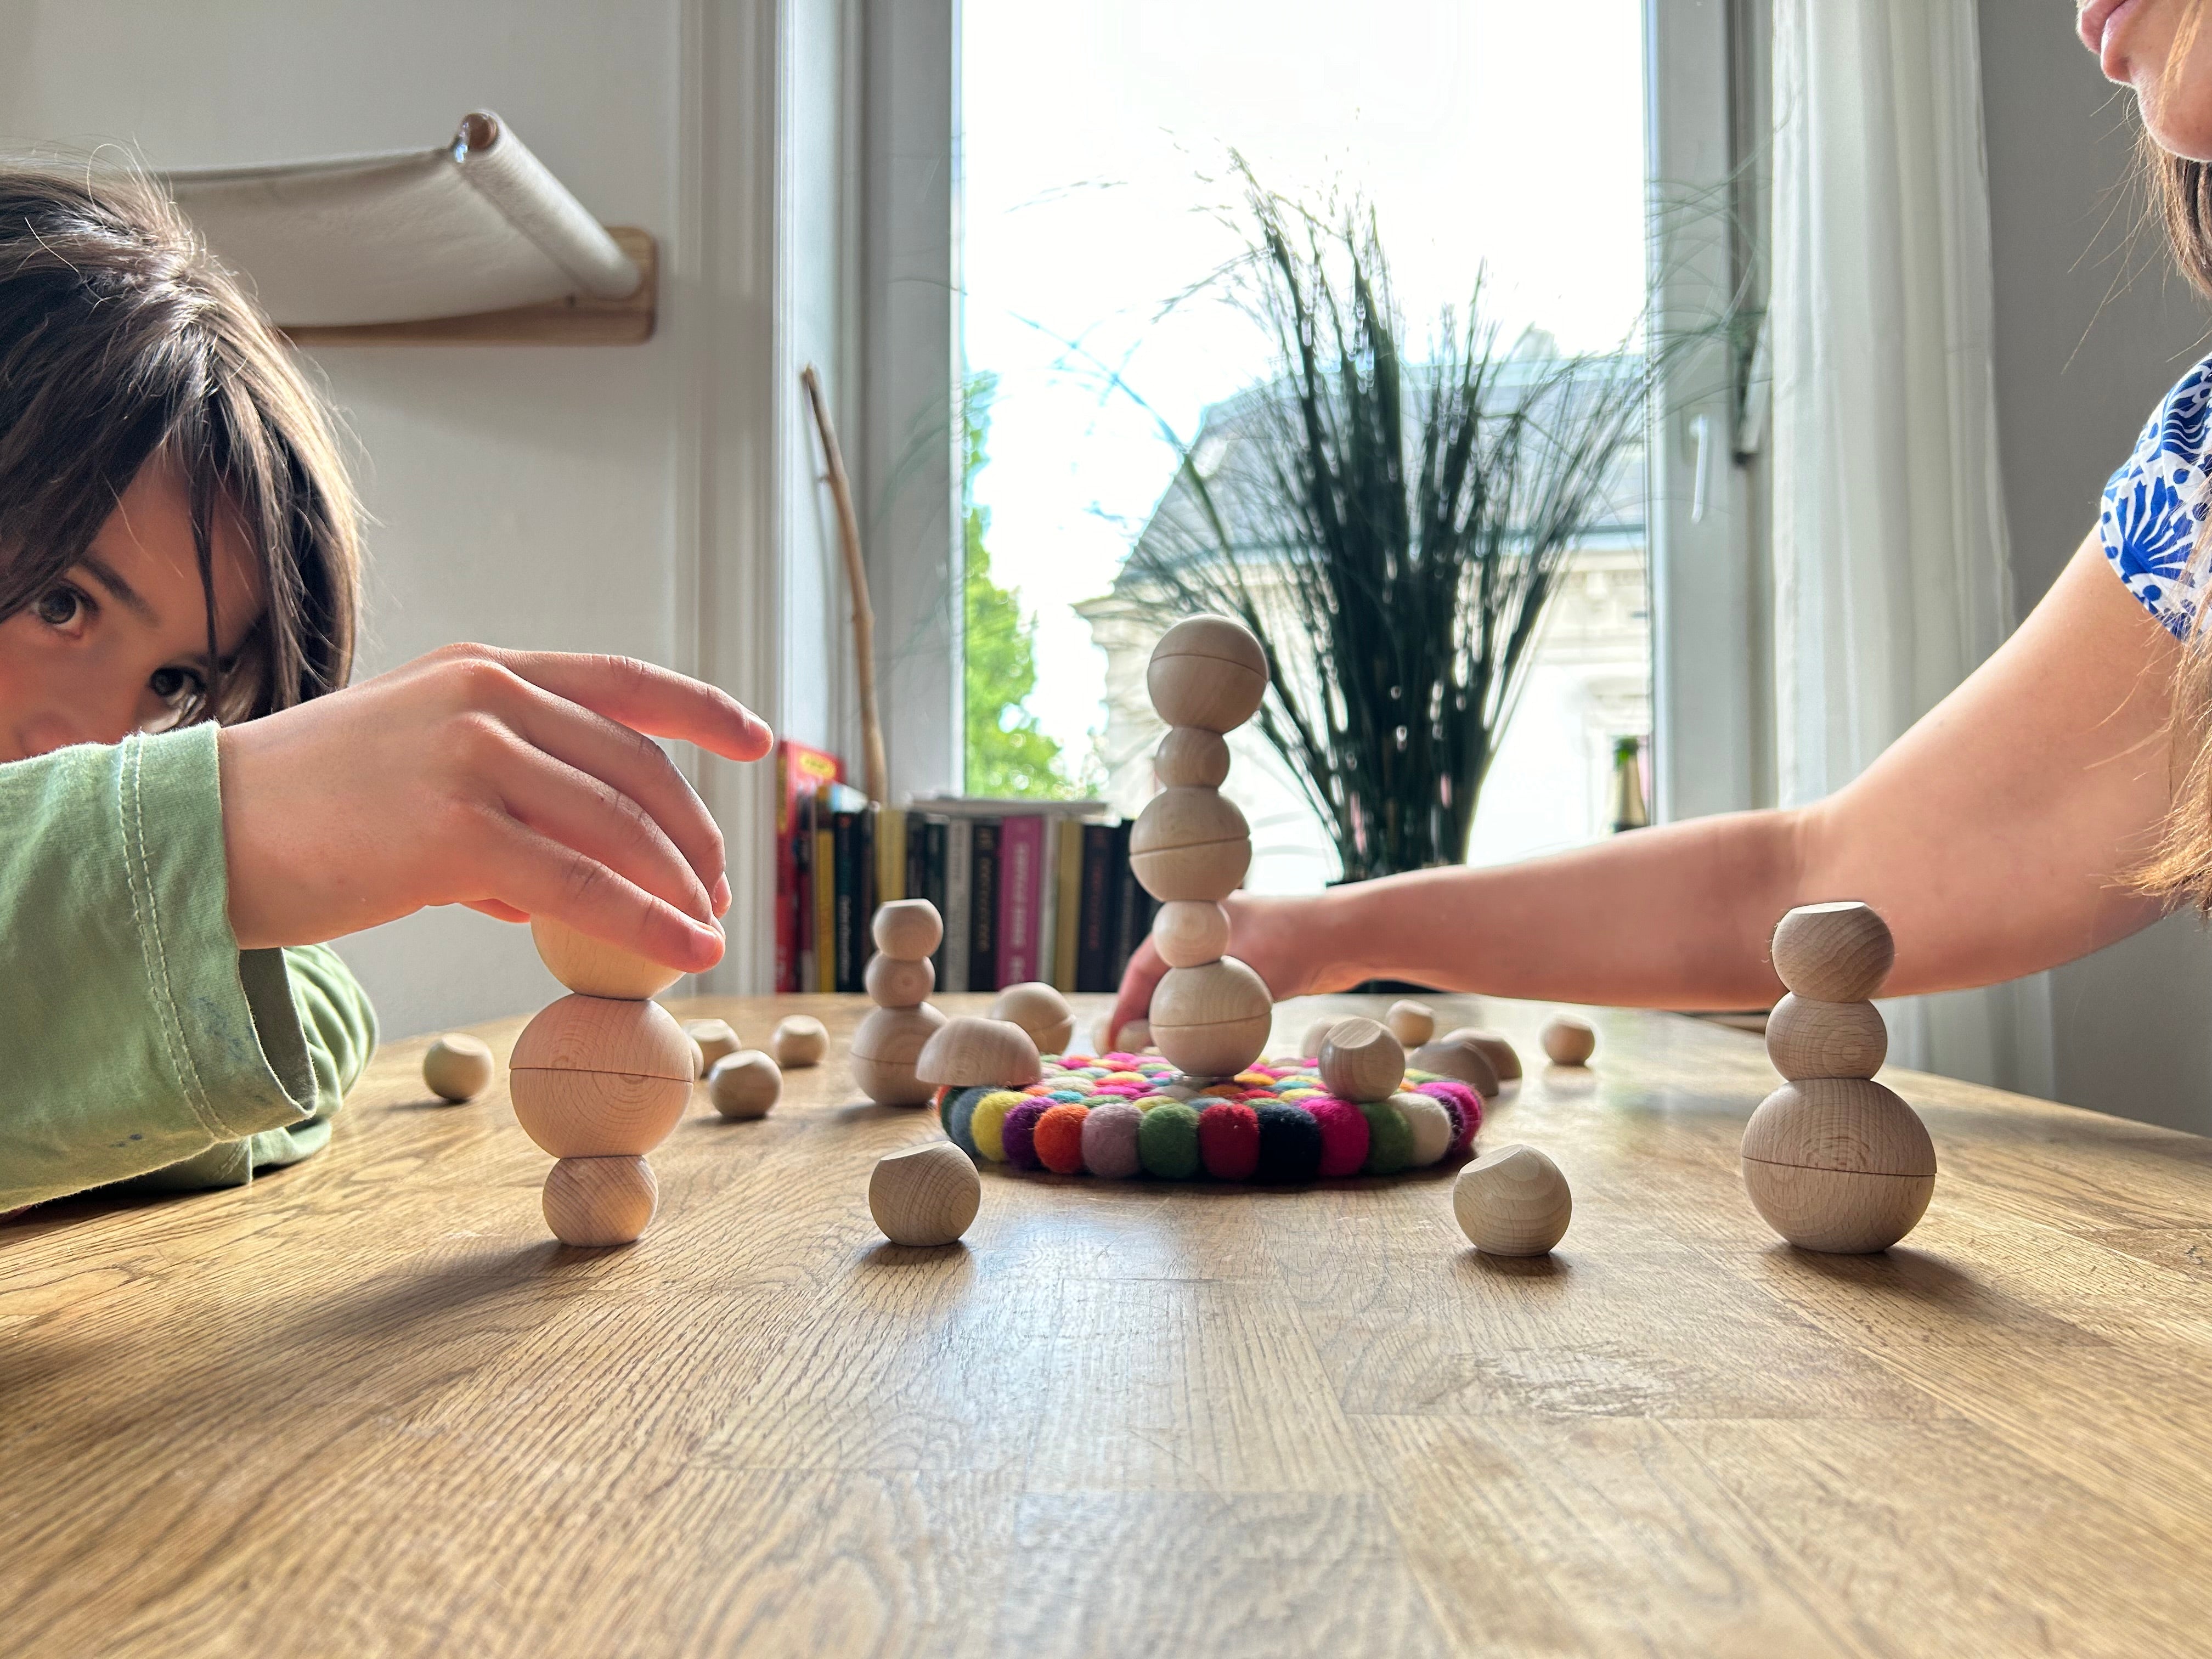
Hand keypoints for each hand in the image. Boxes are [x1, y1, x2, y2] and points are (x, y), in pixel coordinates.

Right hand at [218, 643, 772, 970]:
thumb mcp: (416, 773)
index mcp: (483, 669)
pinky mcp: (454, 832)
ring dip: (681, 884)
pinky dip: (648, 922)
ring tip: (707, 927)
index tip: (759, 742)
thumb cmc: (309, 814)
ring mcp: (471, 758)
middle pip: (636, 767)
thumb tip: (552, 884)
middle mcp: (486, 698)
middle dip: (693, 831)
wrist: (203, 835)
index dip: (701, 711)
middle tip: (717, 883)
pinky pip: (583, 885)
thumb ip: (497, 806)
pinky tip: (686, 949)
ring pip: (620, 827)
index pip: (620, 680)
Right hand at [1104, 890, 1369, 1047]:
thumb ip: (1189, 1009)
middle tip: (1124, 1052)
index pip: (1144, 966)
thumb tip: (1140, 1041)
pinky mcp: (1253, 964)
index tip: (1111, 1040)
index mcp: (1196, 921)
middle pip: (1161, 976)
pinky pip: (1213, 993)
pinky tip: (1197, 1042)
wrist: (1352, 935)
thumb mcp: (1238, 979)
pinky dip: (1201, 1016)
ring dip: (1171, 1017)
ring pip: (1187, 987)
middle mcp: (1207, 931)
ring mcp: (1230, 946)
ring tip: (1154, 1052)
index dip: (1124, 1004)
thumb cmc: (1296, 945)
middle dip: (1141, 1013)